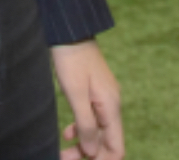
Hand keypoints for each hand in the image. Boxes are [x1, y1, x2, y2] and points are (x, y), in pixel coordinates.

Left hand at [52, 40, 123, 159]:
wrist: (70, 31)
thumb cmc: (71, 60)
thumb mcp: (76, 94)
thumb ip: (86, 124)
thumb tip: (92, 151)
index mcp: (111, 107)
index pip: (117, 148)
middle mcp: (111, 105)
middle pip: (106, 143)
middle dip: (89, 155)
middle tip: (63, 158)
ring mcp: (103, 99)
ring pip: (97, 132)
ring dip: (83, 144)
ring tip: (62, 150)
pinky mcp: (93, 93)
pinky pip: (91, 119)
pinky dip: (80, 129)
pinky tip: (67, 133)